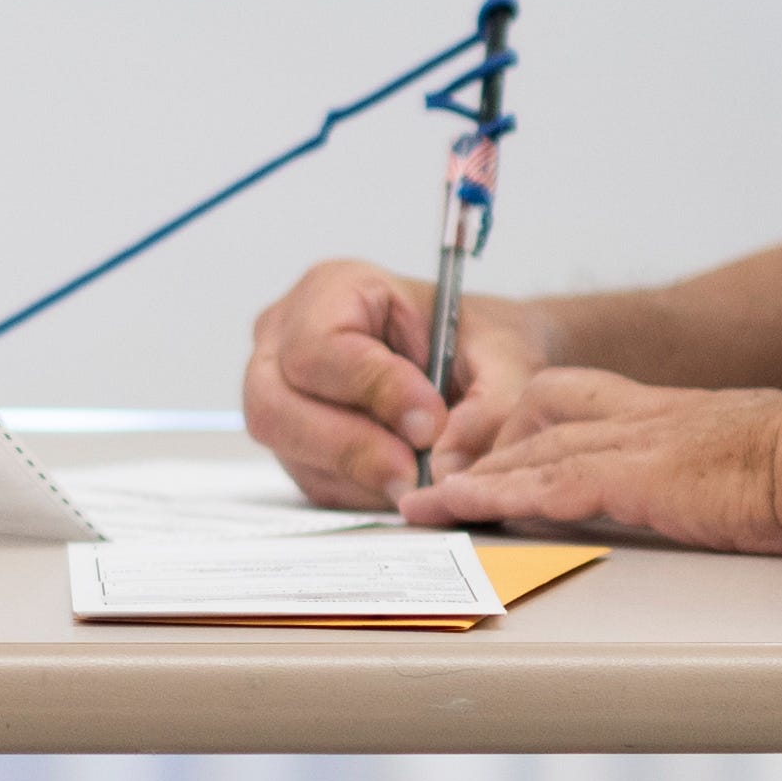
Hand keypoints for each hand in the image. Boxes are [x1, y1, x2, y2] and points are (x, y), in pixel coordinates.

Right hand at [243, 255, 538, 507]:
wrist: (479, 364)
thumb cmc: (478, 342)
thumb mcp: (506, 358)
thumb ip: (489, 406)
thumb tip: (445, 465)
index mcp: (332, 290)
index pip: (320, 346)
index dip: (372, 389)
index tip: (428, 422)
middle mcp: (285, 340)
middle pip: (276, 405)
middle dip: (352, 446)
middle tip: (416, 473)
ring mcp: (279, 395)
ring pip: (288, 450)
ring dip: (358, 474)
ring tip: (421, 478)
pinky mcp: (294, 445)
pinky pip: (310, 480)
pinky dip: (360, 490)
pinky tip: (404, 479)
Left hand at [400, 363, 781, 560]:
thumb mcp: (760, 465)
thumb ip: (726, 476)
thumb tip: (738, 500)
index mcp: (674, 413)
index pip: (582, 401)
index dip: (530, 421)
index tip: (493, 445)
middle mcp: (646, 417)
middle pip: (541, 418)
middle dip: (486, 447)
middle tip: (442, 478)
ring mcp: (638, 444)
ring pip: (530, 450)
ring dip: (469, 478)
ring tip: (421, 505)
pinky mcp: (637, 477)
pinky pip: (544, 483)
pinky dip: (492, 497)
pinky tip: (454, 509)